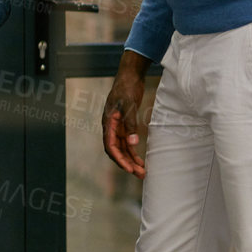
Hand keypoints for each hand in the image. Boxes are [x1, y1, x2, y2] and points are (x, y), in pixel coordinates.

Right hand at [101, 54, 150, 176]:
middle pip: (116, 150)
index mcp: (108, 123)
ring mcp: (117, 127)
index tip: (130, 169)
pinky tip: (141, 160)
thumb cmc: (127, 89)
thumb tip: (133, 143)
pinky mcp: (124, 125)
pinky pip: (127, 143)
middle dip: (127, 164)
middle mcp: (110, 127)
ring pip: (122, 148)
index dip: (119, 159)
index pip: (110, 146)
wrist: (129, 76)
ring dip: (131, 160)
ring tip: (143, 172)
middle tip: (140, 174)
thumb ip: (130, 125)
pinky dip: (134, 152)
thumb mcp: (129, 106)